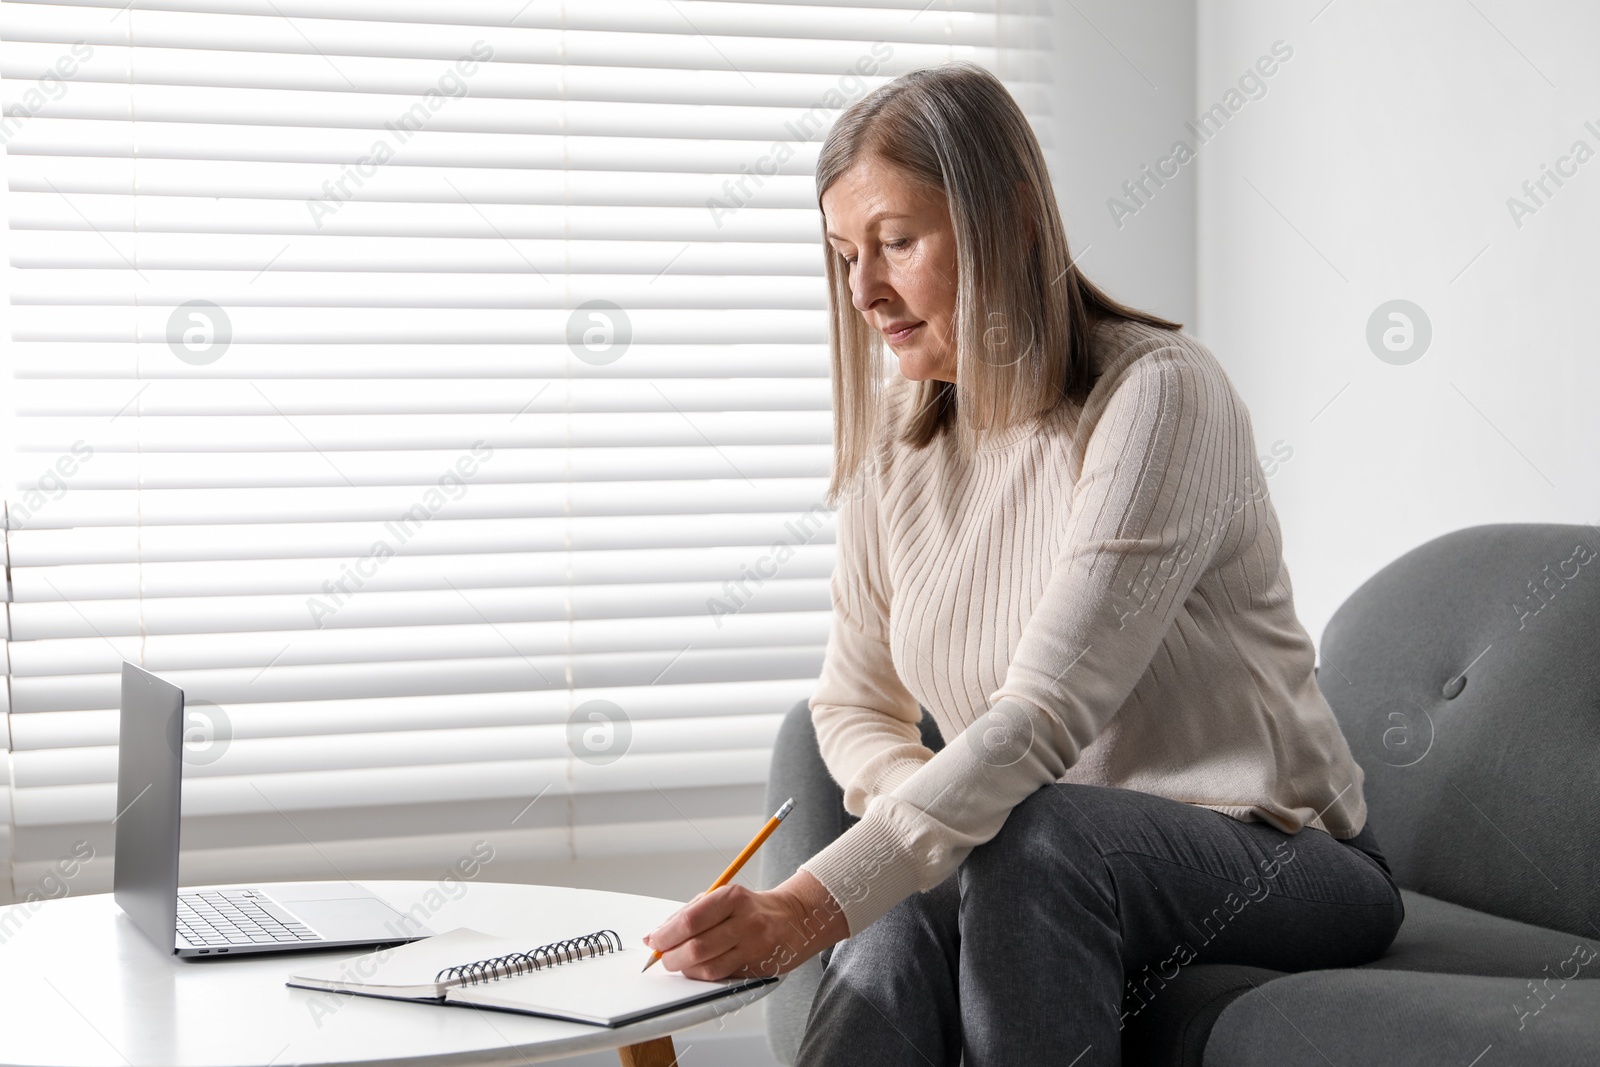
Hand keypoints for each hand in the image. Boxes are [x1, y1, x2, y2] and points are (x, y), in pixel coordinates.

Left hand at [642, 870, 848, 980]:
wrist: (794, 919)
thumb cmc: (750, 908)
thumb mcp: (723, 897)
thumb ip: (689, 914)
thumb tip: (655, 936)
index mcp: (733, 898)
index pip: (691, 920)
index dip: (666, 935)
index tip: (654, 942)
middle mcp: (746, 922)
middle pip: (697, 948)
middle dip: (671, 957)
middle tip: (663, 959)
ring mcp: (754, 948)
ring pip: (708, 969)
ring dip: (686, 970)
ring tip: (680, 963)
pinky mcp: (757, 969)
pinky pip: (722, 978)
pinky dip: (704, 976)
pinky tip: (700, 968)